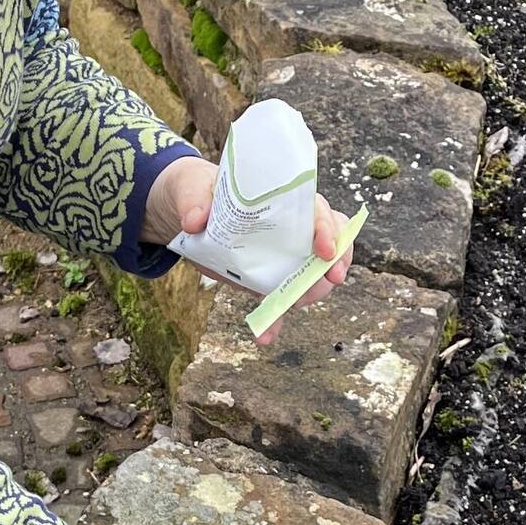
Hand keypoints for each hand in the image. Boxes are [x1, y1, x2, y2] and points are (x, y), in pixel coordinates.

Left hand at [142, 155, 353, 345]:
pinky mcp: (266, 279)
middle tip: (329, 281)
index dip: (329, 230)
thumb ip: (194, 200)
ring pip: (311, 275)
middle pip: (330, 245)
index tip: (326, 251)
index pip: (318, 211)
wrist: (190, 211)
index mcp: (282, 200)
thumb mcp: (193, 188)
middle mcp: (291, 228)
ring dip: (308, 293)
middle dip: (334, 264)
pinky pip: (278, 302)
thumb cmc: (200, 189)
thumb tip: (195, 221)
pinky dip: (275, 320)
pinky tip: (264, 336)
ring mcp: (282, 256)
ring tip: (292, 305)